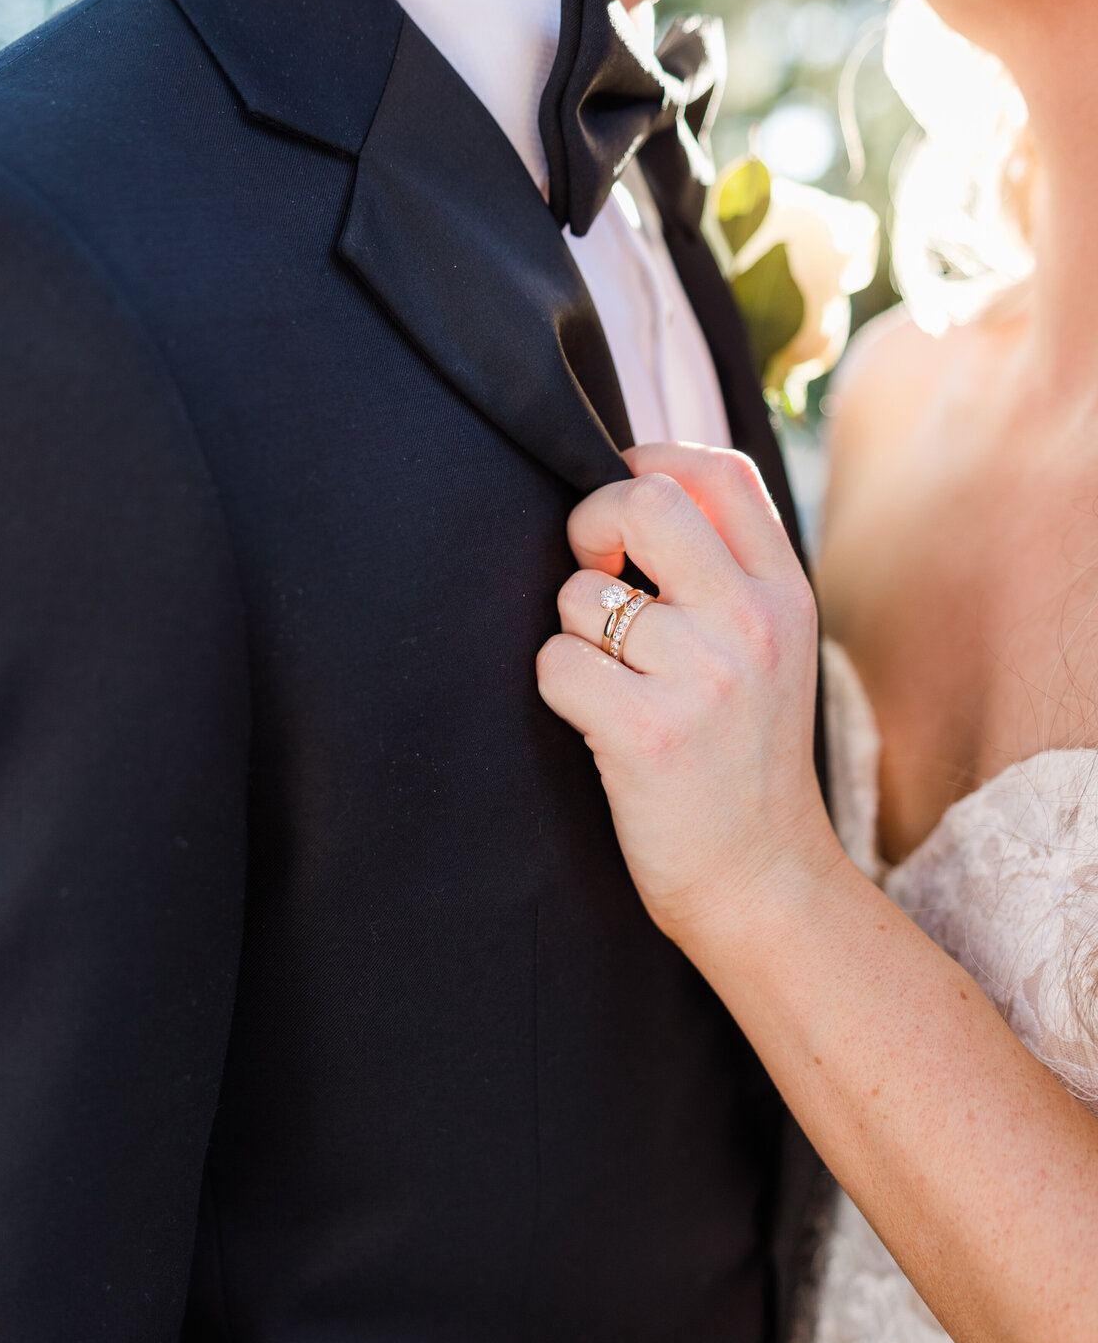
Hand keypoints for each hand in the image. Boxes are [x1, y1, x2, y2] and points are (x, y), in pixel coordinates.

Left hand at [536, 443, 843, 958]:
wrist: (762, 880)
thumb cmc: (746, 764)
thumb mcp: (772, 653)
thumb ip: (726, 574)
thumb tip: (634, 492)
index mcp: (786, 594)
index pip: (718, 472)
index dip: (649, 462)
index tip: (618, 505)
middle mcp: (752, 624)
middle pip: (643, 503)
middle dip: (589, 525)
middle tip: (591, 573)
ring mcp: (702, 676)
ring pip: (583, 595)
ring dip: (574, 633)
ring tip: (614, 682)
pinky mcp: (646, 732)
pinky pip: (556, 662)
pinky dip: (560, 688)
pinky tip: (597, 722)